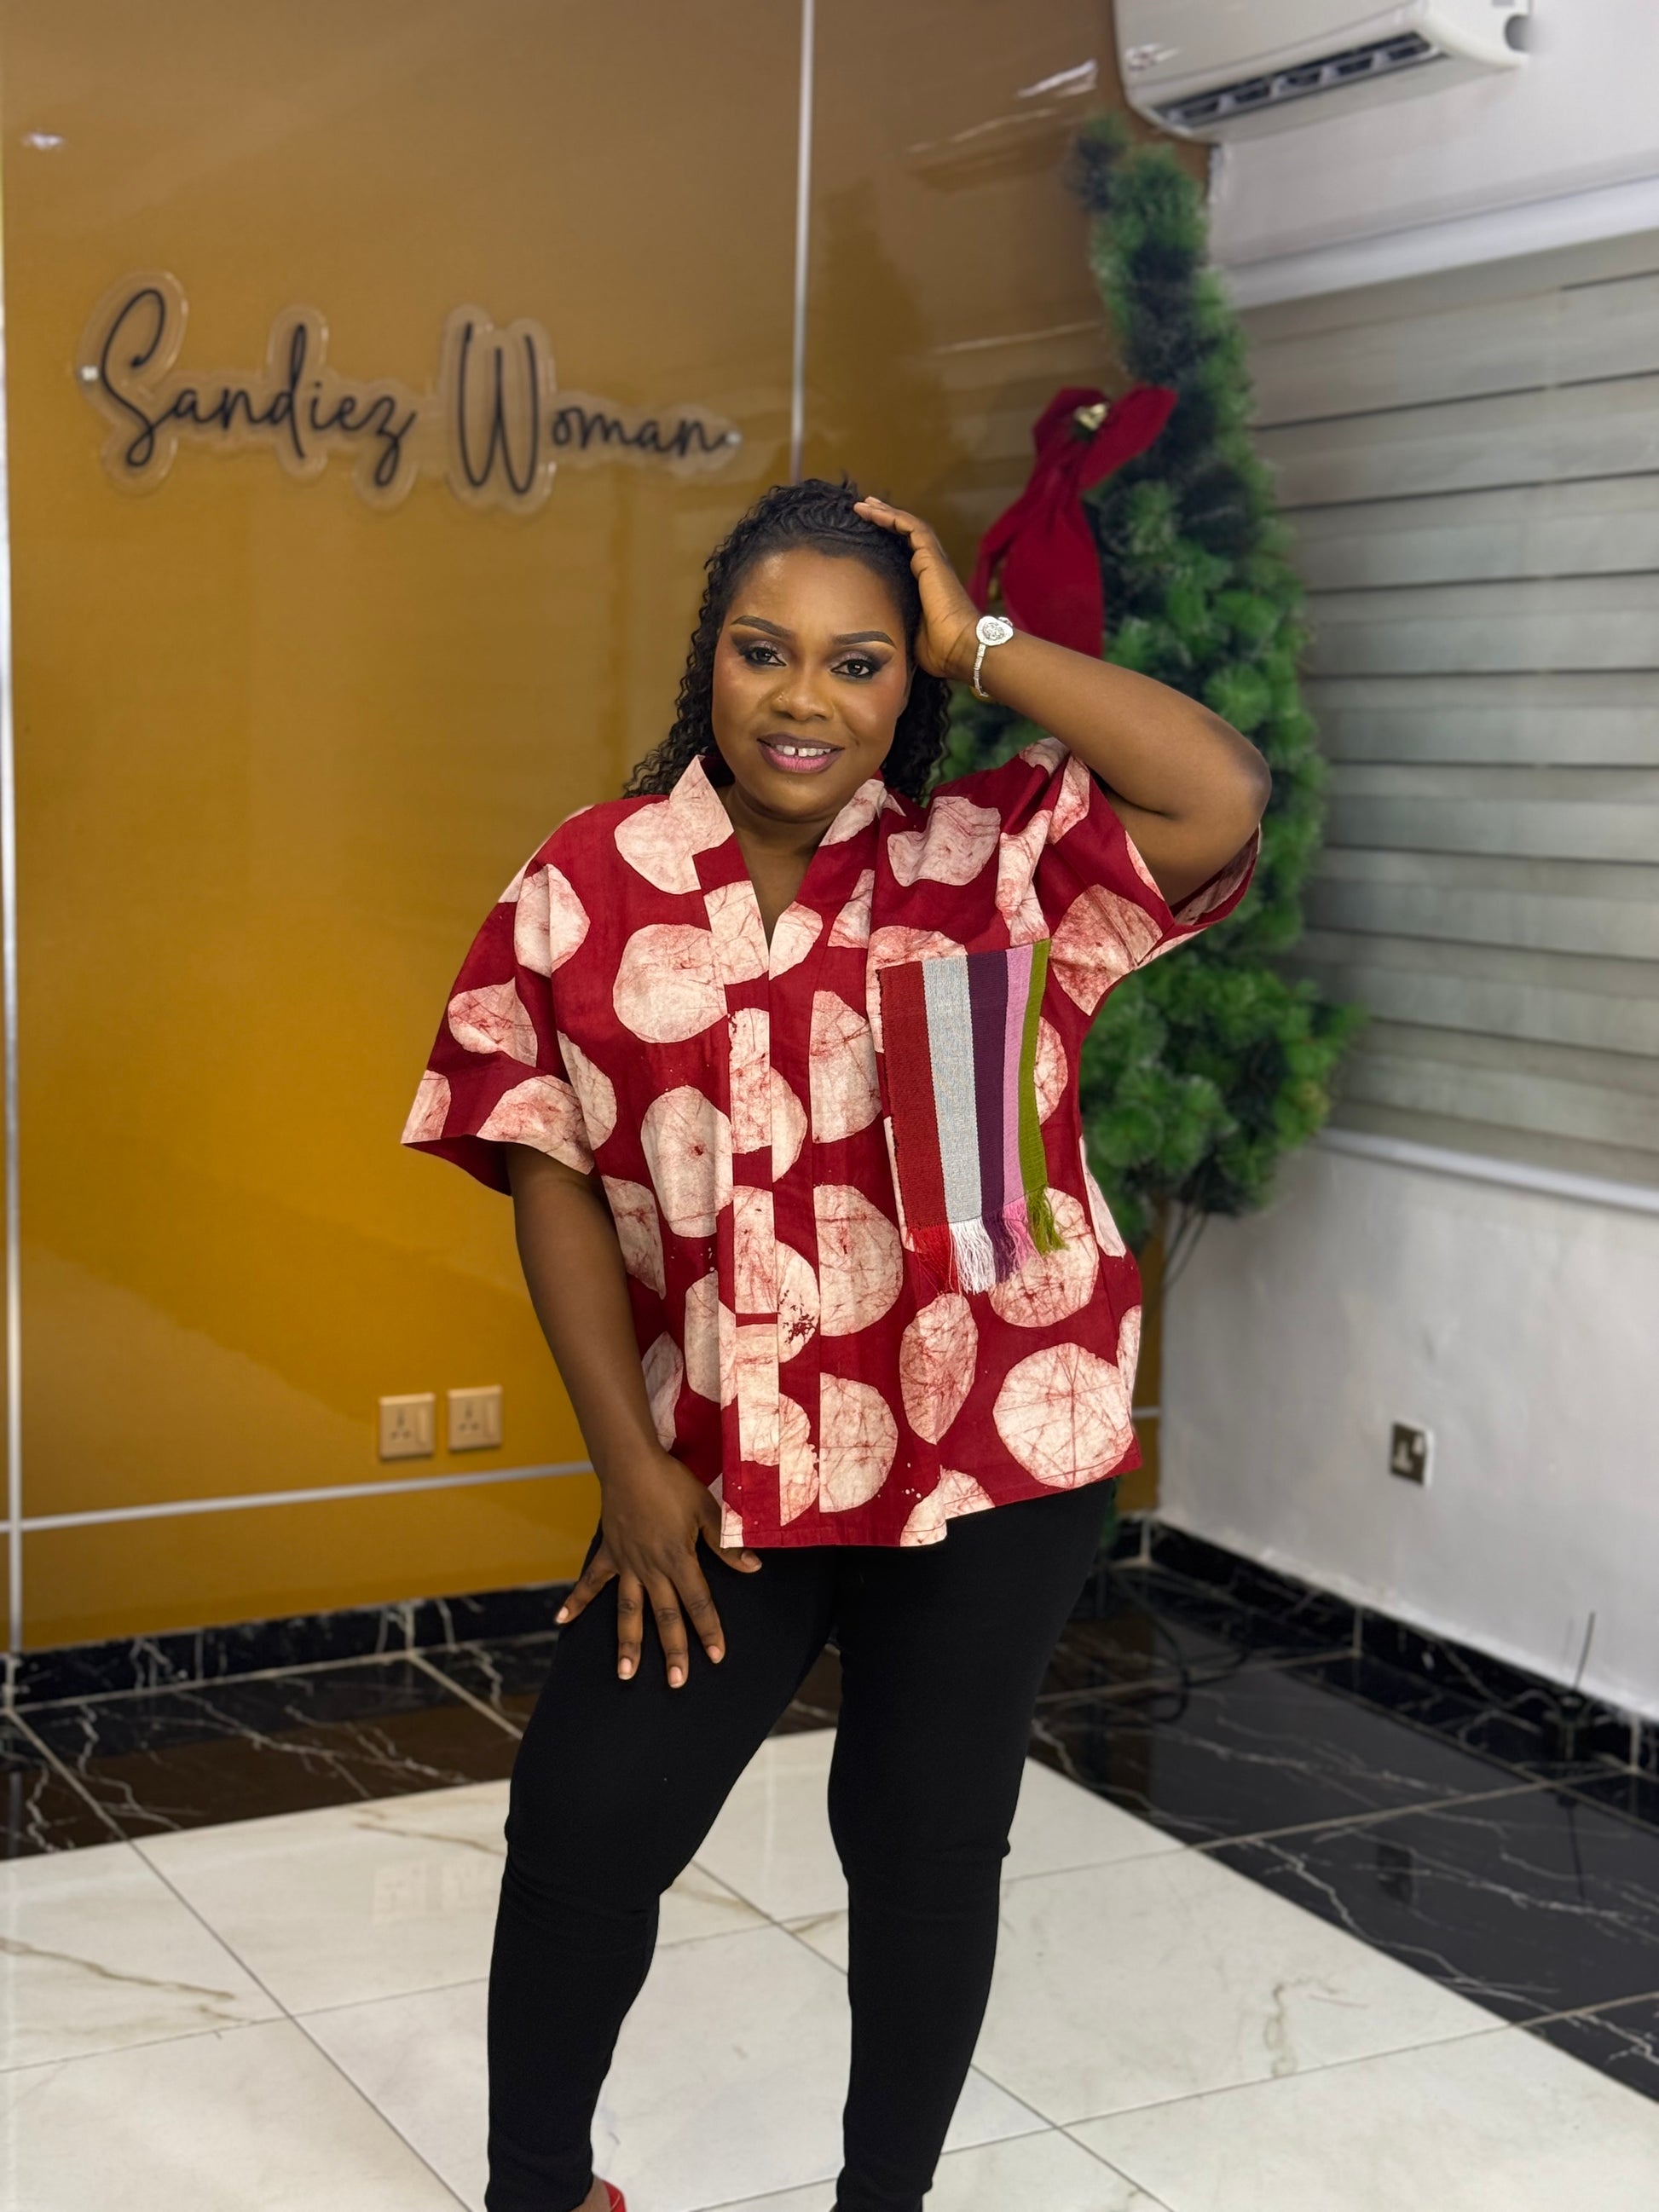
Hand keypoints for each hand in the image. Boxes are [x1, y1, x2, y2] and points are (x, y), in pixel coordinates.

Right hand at [555, 1448, 761, 1686]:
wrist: (631, 1463)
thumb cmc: (672, 1484)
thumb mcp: (707, 1510)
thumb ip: (727, 1544)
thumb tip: (754, 1568)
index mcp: (679, 1559)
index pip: (699, 1602)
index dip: (709, 1630)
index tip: (716, 1657)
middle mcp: (652, 1568)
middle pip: (665, 1616)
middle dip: (672, 1651)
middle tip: (676, 1682)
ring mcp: (627, 1563)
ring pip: (628, 1610)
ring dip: (627, 1642)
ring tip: (626, 1674)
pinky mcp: (610, 1553)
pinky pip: (592, 1581)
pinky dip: (578, 1600)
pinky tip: (562, 1621)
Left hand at [853, 496, 980, 683]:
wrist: (961, 648)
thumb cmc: (940, 649)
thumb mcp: (909, 632)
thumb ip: (897, 622)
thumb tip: (876, 629)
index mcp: (926, 584)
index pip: (904, 554)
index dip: (887, 541)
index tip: (867, 533)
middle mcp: (931, 568)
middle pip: (906, 535)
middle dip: (885, 520)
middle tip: (864, 509)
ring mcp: (933, 561)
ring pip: (907, 526)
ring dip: (885, 514)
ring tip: (864, 505)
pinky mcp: (932, 558)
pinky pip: (911, 528)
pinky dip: (893, 517)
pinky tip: (873, 512)